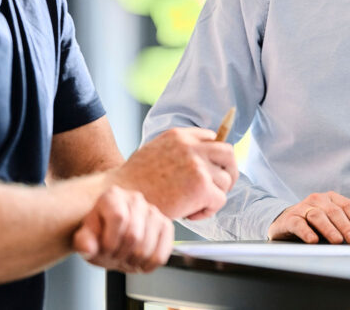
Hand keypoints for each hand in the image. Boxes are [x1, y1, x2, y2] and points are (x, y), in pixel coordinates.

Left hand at [72, 186, 173, 272]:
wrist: (112, 236)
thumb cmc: (99, 235)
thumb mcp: (85, 238)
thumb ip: (84, 242)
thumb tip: (87, 249)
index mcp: (113, 196)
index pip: (119, 217)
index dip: (110, 241)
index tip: (104, 249)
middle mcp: (135, 199)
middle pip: (134, 235)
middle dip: (120, 255)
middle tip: (113, 257)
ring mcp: (153, 211)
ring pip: (147, 247)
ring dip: (133, 262)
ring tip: (124, 258)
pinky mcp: (165, 226)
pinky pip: (161, 254)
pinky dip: (148, 265)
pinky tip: (138, 262)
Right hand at [112, 128, 237, 219]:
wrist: (121, 196)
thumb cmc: (135, 180)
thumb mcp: (156, 151)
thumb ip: (178, 150)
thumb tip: (202, 155)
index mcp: (179, 136)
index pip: (212, 137)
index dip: (214, 156)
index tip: (212, 169)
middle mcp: (191, 146)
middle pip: (228, 153)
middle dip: (228, 172)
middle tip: (218, 187)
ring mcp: (197, 166)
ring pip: (225, 181)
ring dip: (213, 196)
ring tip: (192, 205)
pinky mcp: (201, 187)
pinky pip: (220, 200)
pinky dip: (208, 211)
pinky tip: (189, 213)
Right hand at [267, 191, 349, 243]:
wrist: (287, 222)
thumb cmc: (316, 224)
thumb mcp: (335, 223)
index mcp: (331, 198)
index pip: (348, 206)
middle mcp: (317, 199)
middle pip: (334, 211)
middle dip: (346, 226)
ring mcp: (303, 207)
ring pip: (317, 216)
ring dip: (329, 229)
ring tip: (337, 241)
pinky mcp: (290, 218)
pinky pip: (298, 223)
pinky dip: (306, 232)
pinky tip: (313, 240)